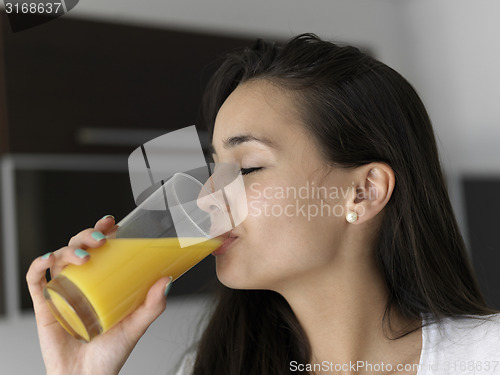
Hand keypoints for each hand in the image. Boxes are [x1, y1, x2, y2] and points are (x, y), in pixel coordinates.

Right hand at [26, 215, 171, 374]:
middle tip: (101, 239)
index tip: (112, 222)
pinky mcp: (45, 306)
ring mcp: (62, 292)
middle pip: (78, 248)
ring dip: (68, 250)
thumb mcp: (136, 325)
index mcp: (102, 282)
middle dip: (86, 236)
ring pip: (58, 258)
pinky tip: (46, 261)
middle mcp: (81, 282)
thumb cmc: (111, 353)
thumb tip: (167, 280)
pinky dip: (37, 267)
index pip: (100, 249)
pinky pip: (35, 281)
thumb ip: (153, 305)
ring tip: (84, 258)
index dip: (103, 230)